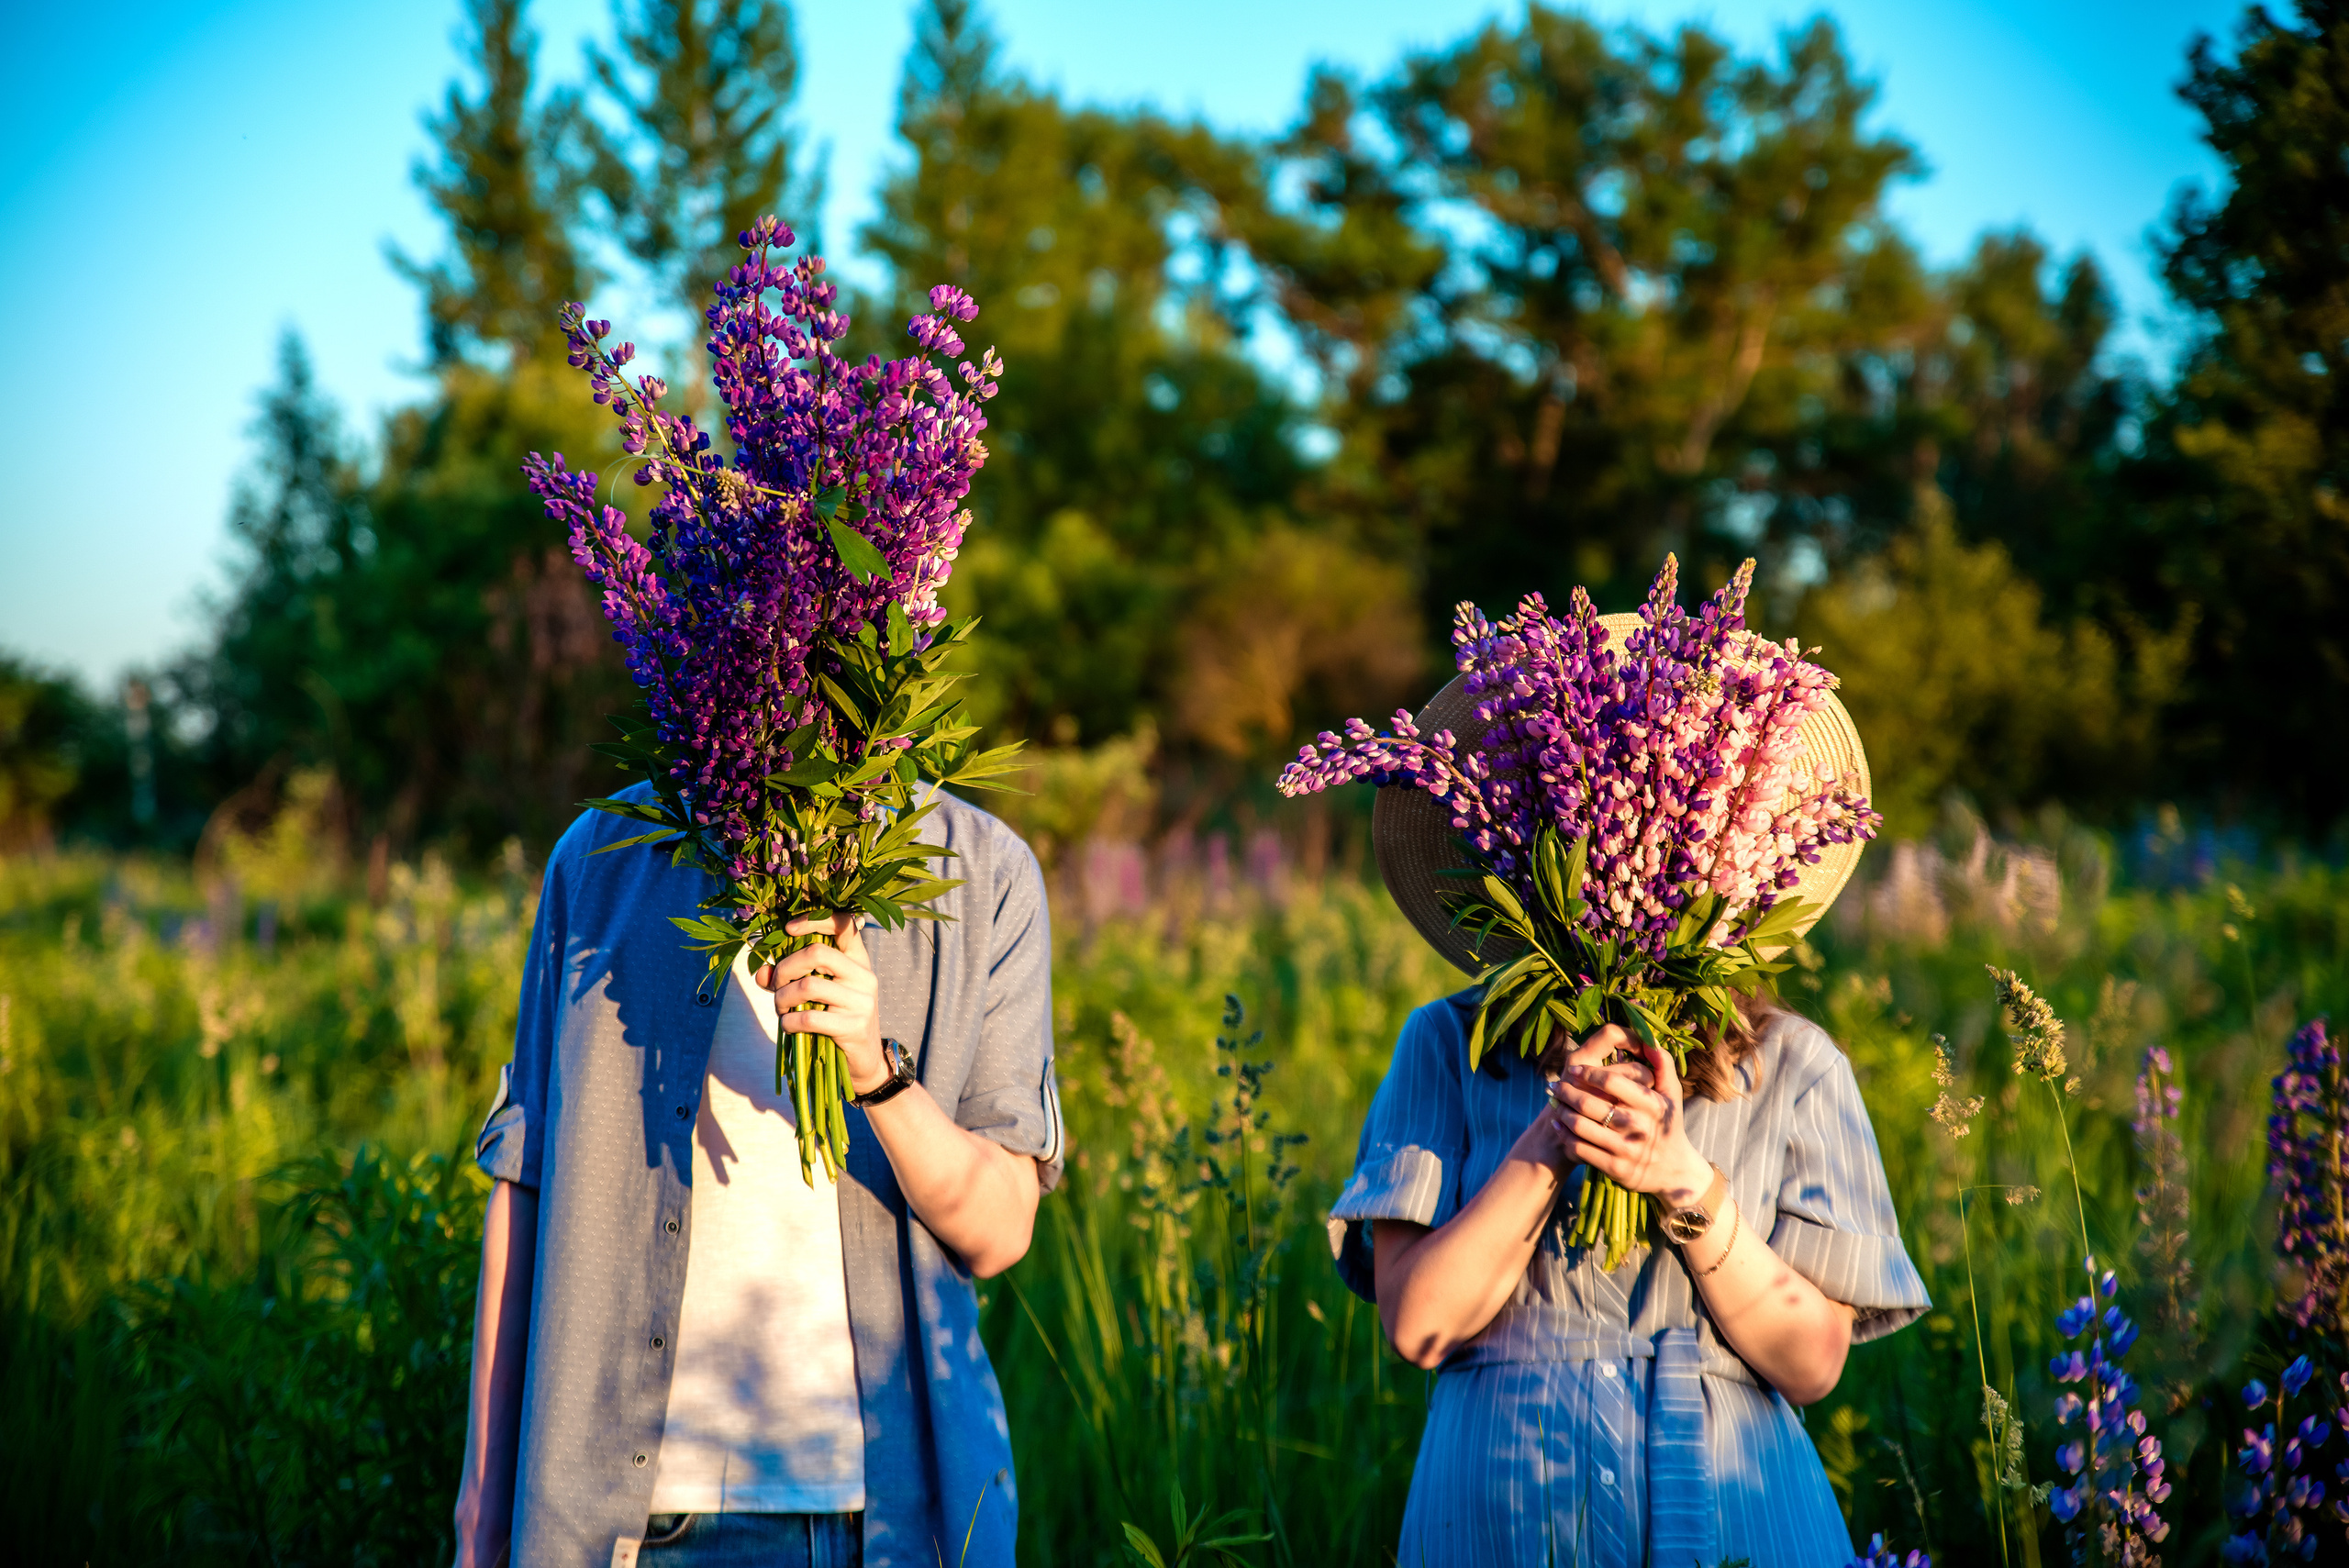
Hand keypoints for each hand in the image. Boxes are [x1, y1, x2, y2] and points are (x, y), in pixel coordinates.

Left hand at [757, 912, 888, 1095]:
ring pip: (808, 986)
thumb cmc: (836, 1021)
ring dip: (782, 998)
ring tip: (781, 1009)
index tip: (788, 929)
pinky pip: (808, 1017)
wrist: (864, 1061)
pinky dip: (789, 1022)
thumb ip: (789, 979)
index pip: (844, 924)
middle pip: (817, 952)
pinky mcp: (853, 1027)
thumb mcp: (816, 996)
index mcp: (858, 961)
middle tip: (776, 985)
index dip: (814, 920)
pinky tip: (789, 1026)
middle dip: (785, 967)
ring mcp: (861, 1001)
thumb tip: (761, 974)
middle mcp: (863, 976)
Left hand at [1545, 1025, 1710, 1204]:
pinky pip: (1580, 1149)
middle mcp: (1639, 1127)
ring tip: (1555, 1103)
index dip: (1588, 1072)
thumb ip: (1663, 1066)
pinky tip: (1559, 1126)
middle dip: (1566, 1092)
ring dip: (1562, 1112)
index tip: (1573, 1069)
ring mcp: (1626, 1149)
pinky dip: (1565, 1135)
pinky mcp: (1615, 1168)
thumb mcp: (1672, 1095)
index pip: (1612, 1081)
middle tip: (1555, 1085)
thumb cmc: (1668, 1125)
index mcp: (1652, 1105)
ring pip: (1580, 1126)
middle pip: (1589, 1103)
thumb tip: (1652, 1041)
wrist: (1673, 1171)